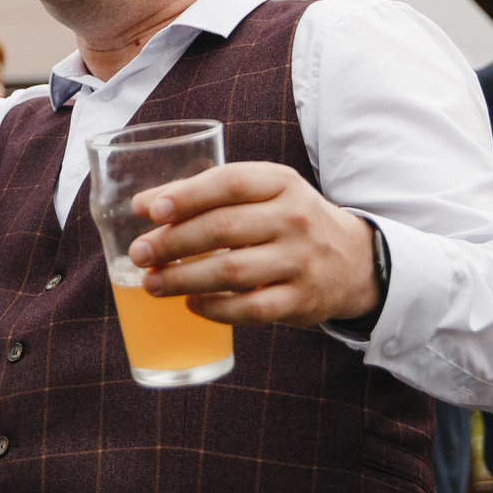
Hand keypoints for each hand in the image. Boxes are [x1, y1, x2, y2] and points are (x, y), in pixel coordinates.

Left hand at [126, 161, 380, 327]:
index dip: (186, 195)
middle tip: (139, 253)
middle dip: (172, 242)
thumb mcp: (266, 193)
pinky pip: (249, 310)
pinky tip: (190, 305)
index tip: (149, 210)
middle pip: (223, 228)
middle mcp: (293, 219)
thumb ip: (212, 194)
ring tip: (151, 283)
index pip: (229, 183)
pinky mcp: (300, 301)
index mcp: (281, 183)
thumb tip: (145, 205)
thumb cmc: (289, 221)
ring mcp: (299, 261)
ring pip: (231, 272)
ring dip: (183, 279)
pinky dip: (214, 309)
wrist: (353, 261)